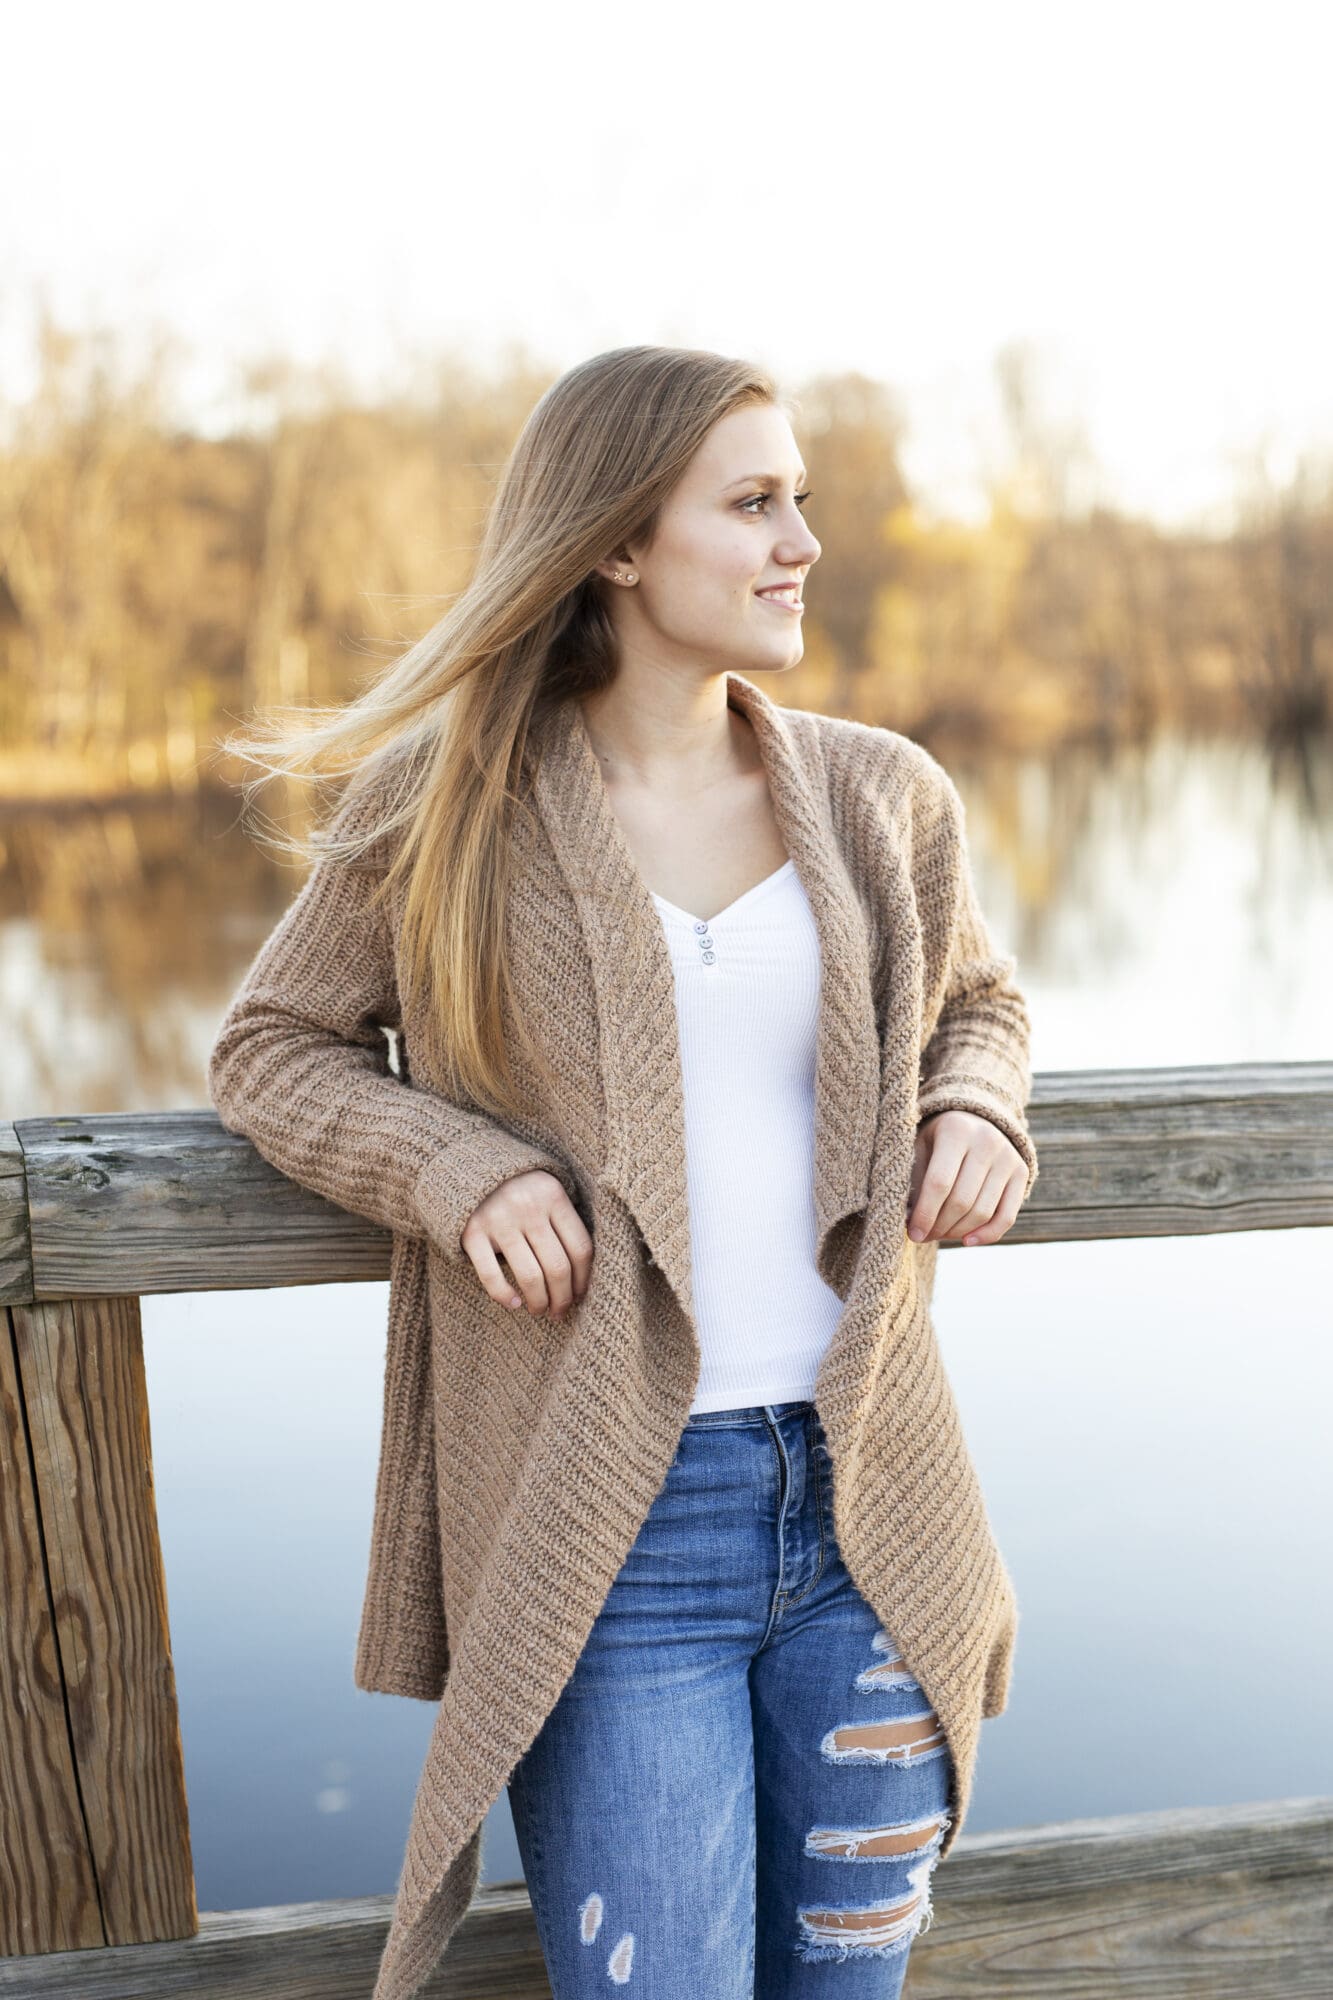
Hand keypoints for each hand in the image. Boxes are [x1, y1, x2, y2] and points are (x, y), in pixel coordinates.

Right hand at [460, 1169, 593, 1317]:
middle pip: (558, 1267)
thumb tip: (582, 1276)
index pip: (580, 1248)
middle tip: (559, 1312)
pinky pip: (492, 1275)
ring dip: (539, 1302)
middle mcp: (528, 1207)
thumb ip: (563, 1221)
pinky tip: (514, 1304)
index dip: (584, 1280)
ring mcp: (499, 1220)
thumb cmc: (518, 1187)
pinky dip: (505, 1296)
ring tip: (539, 1310)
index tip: (580, 1296)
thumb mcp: (546, 1192)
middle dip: (562, 1298)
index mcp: (553, 1196)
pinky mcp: (472, 1232)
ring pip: (530, 1276)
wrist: (467, 1166)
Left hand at [906, 1109, 1024, 1247]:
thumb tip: (911, 1224)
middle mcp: (987, 1140)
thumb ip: (914, 1182)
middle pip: (961, 1201)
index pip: (939, 1183)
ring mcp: (1008, 1157)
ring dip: (957, 1232)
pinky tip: (967, 1241)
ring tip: (939, 1234)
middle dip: (939, 1226)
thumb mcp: (919, 1149)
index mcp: (956, 1130)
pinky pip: (1007, 1216)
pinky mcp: (1021, 1173)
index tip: (912, 1233)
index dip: (924, 1214)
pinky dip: (988, 1235)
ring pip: (983, 1212)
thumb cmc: (936, 1141)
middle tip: (923, 1236)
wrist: (973, 1120)